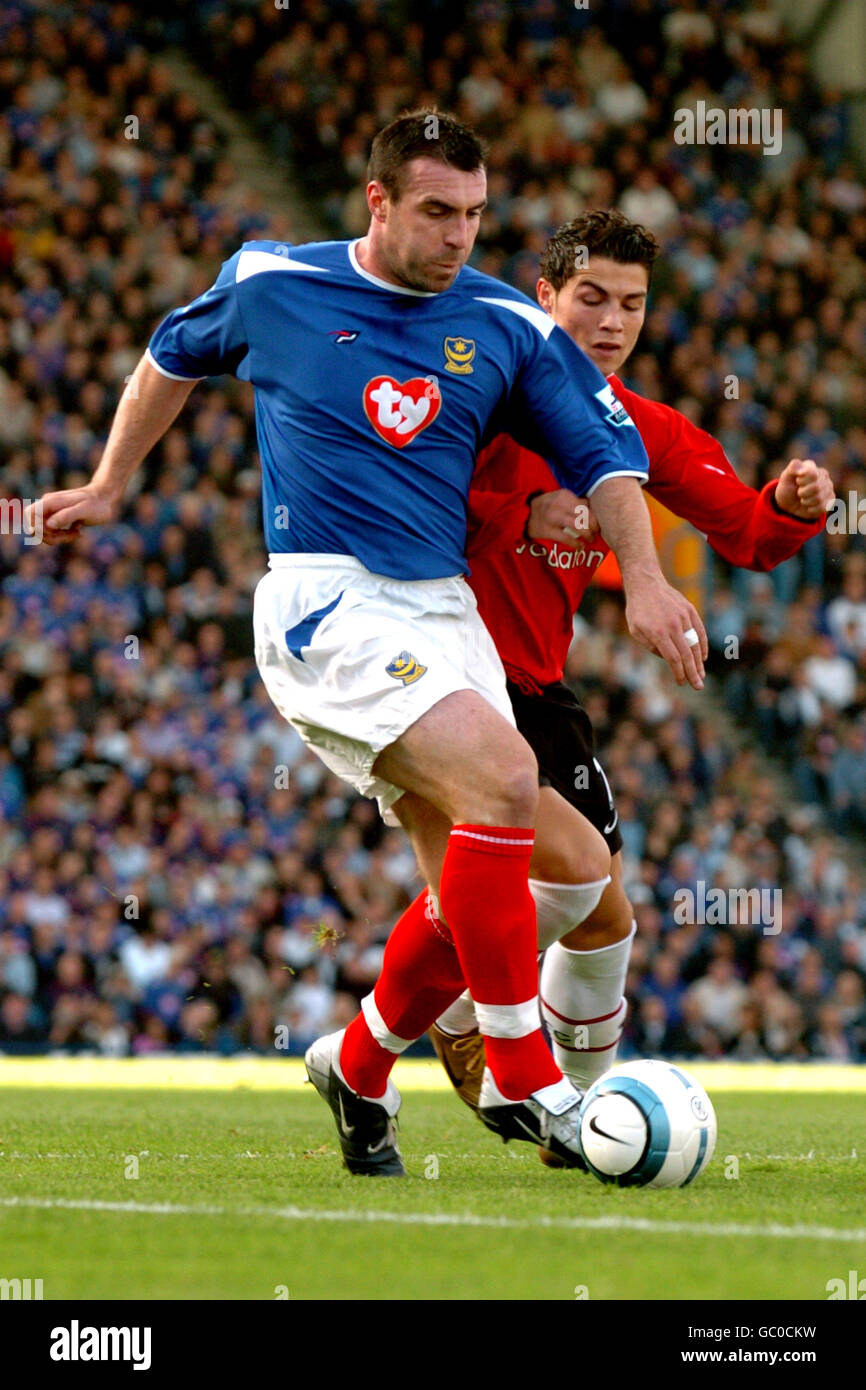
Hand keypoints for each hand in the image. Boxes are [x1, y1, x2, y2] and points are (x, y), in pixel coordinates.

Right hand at [23, 484, 116, 546]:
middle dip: (50, 536)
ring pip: (44, 531)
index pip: (30, 514)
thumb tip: (49, 524)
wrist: (105, 496)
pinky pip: (53, 531)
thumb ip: (67, 515)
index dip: (37, 527)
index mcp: (51, 501)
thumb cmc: (96, 504)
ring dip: (58, 537)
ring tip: (77, 532)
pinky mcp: (58, 518)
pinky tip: (78, 531)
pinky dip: (63, 536)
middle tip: (71, 535)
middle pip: (36, 526)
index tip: (55, 532)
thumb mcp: (84, 510)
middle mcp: (48, 505)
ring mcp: (52, 511)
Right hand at [528, 489, 598, 546]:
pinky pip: (567, 538)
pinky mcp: (547, 530)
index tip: (597, 524)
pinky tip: (580, 546)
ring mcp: (553, 517)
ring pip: (578, 526)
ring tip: (590, 539)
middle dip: (593, 526)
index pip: (586, 506)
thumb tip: (592, 509)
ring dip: (587, 535)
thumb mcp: (559, 498)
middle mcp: (559, 504)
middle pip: (584, 516)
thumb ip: (575, 501)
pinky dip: (576, 544)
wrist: (524, 515)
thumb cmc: (546, 506)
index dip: (594, 516)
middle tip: (595, 533)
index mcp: (564, 495)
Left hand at [624, 574, 707, 689]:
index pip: (673, 659)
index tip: (682, 683)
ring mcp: (684, 617)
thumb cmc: (638, 609)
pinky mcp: (690, 611)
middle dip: (693, 673)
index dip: (679, 673)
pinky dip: (703, 645)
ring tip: (701, 675)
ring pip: (695, 644)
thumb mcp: (636, 631)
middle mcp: (674, 626)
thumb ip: (651, 647)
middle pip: (687, 655)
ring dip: (699, 662)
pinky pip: (700, 631)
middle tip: (698, 686)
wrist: (646, 583)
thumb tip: (667, 658)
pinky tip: (702, 657)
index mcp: (659, 633)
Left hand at [774, 458, 834, 519]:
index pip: (813, 474)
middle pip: (816, 488)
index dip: (802, 481)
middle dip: (803, 493)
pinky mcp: (830, 502)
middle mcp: (824, 477)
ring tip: (803, 499)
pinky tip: (808, 506)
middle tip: (799, 492)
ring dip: (806, 501)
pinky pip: (822, 508)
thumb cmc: (788, 487)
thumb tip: (804, 471)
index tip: (797, 481)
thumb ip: (794, 467)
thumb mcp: (786, 476)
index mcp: (814, 468)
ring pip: (819, 498)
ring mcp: (829, 489)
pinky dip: (811, 509)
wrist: (788, 504)